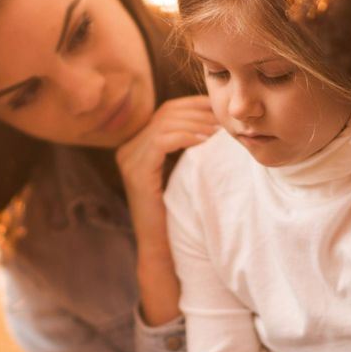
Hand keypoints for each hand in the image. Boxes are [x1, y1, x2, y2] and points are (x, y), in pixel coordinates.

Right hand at [115, 95, 215, 239]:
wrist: (163, 246)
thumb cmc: (178, 210)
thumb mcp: (181, 171)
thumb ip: (185, 147)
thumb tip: (214, 122)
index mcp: (135, 145)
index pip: (166, 111)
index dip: (193, 105)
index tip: (219, 107)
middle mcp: (127, 149)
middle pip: (165, 114)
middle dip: (198, 112)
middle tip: (223, 119)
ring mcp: (129, 161)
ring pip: (164, 124)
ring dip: (196, 124)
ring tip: (218, 130)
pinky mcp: (136, 173)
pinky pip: (161, 142)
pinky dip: (185, 136)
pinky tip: (204, 141)